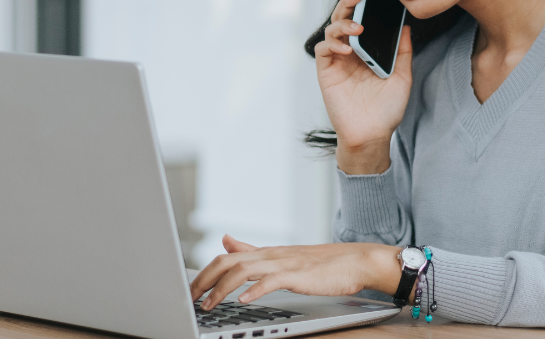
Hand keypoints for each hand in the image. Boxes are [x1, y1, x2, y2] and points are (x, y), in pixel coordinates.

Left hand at [189, 235, 401, 309]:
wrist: (356, 261)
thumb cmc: (322, 264)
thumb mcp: (281, 256)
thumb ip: (252, 250)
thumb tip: (225, 240)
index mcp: (265, 253)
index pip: (225, 258)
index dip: (203, 273)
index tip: (189, 289)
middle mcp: (270, 255)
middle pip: (228, 262)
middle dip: (204, 280)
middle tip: (189, 299)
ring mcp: (284, 263)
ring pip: (244, 270)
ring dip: (222, 288)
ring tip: (209, 304)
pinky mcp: (299, 275)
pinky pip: (273, 280)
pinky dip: (256, 290)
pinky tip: (244, 300)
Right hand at [314, 0, 412, 173]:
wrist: (373, 134)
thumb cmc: (387, 109)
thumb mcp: (402, 77)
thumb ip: (402, 52)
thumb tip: (406, 27)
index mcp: (366, 50)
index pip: (361, 21)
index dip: (362, 6)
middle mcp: (350, 52)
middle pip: (343, 20)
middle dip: (348, 4)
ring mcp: (337, 62)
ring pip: (331, 31)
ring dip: (342, 25)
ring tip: (356, 28)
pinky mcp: (326, 72)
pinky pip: (323, 50)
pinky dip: (332, 44)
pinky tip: (347, 48)